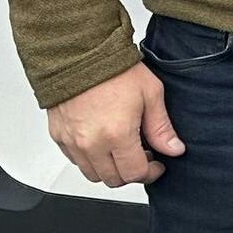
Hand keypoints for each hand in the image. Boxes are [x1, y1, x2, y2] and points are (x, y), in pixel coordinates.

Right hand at [46, 63, 182, 187]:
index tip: (158, 165)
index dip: (151, 173)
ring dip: (110, 169)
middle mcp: (91, 144)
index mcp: (116, 135)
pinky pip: (75, 161)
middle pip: (113, 179)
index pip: (135, 173)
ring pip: (92, 174)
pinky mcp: (58, 136)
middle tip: (142, 156)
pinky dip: (90, 159)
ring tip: (122, 149)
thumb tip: (174, 149)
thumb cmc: (114, 69)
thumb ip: (161, 127)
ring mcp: (72, 142)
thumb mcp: (150, 94)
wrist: (79, 53)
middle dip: (131, 172)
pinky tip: (102, 142)